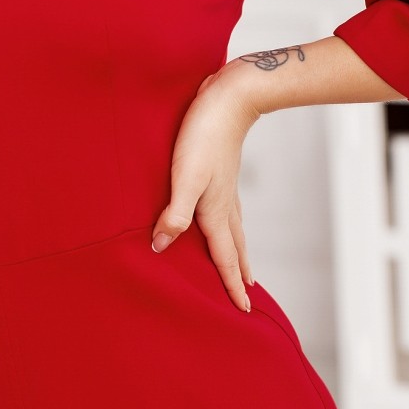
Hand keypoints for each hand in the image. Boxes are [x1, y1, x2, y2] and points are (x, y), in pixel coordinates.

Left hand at [151, 66, 260, 312]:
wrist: (230, 99)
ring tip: (244, 266)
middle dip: (241, 274)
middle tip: (248, 295)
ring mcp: (226, 189)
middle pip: (235, 248)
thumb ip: (174, 214)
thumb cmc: (204, 136)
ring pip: (234, 230)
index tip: (244, 309)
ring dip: (239, 252)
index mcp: (215, 211)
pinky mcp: (221, 174)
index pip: (225, 257)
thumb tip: (161, 246)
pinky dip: (230, 228)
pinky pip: (228, 213)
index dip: (232, 285)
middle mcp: (224, 204)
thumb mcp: (184, 177)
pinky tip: (223, 219)